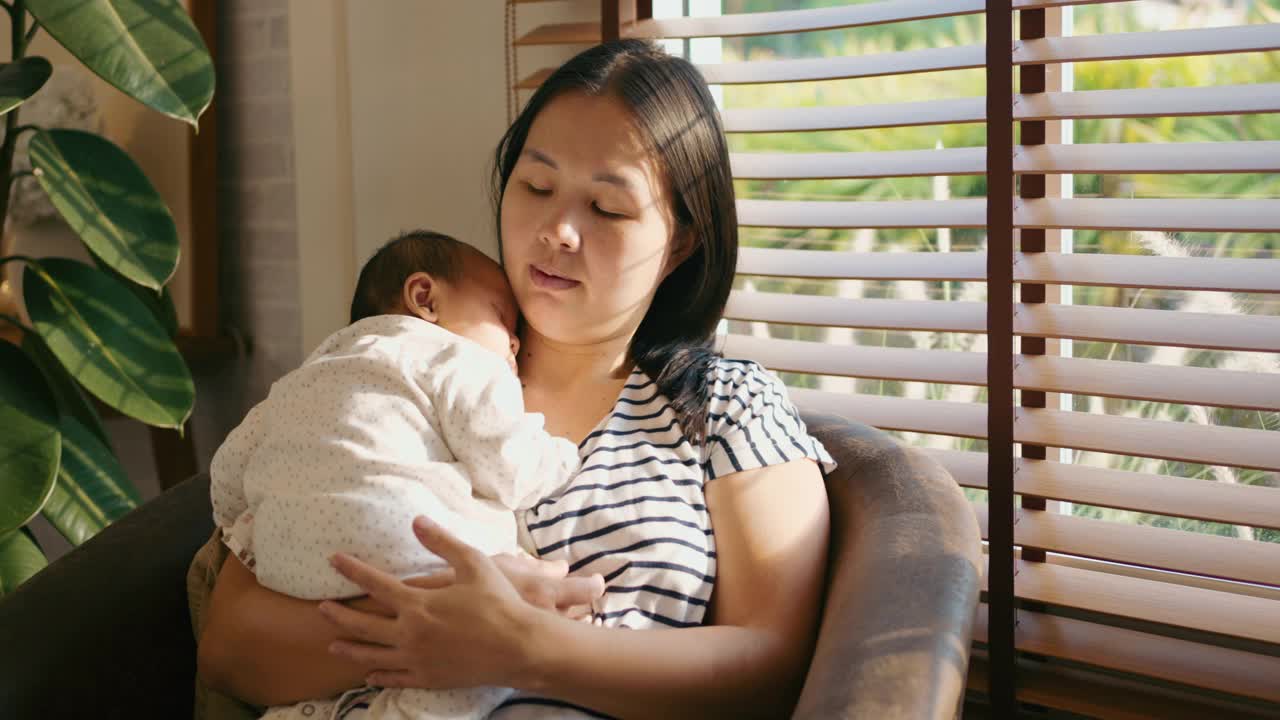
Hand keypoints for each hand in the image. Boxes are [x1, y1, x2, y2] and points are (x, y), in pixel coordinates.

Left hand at [317, 517, 600, 689]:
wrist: (519, 647)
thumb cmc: (499, 602)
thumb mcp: (474, 563)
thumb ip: (442, 542)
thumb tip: (416, 520)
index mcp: (419, 604)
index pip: (375, 584)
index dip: (352, 569)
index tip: (333, 559)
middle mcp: (411, 634)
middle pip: (363, 625)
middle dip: (339, 615)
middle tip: (320, 609)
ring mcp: (418, 659)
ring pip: (372, 655)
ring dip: (349, 649)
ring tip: (332, 645)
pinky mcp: (429, 678)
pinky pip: (395, 678)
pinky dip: (378, 676)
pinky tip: (368, 675)